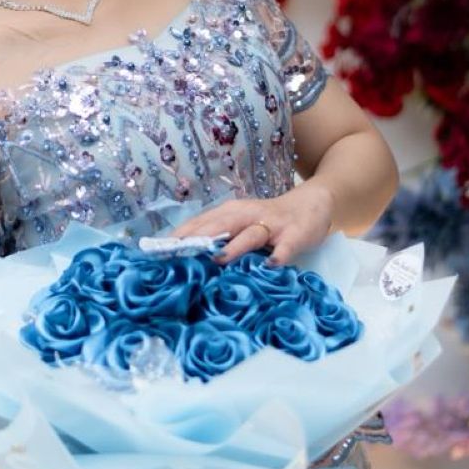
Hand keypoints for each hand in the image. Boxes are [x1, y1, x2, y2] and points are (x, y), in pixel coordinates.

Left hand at [171, 181, 335, 264]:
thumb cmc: (268, 219)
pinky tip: (271, 265)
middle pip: (218, 225)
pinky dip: (278, 255)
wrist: (312, 203)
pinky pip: (286, 246)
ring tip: (218, 259)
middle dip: (198, 239)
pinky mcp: (295, 234)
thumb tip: (184, 258)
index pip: (200, 223)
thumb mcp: (240, 223)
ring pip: (249, 234)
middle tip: (177, 255)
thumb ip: (218, 236)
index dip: (179, 236)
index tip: (156, 251)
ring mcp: (271, 224)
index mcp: (230, 213)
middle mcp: (247, 215)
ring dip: (234, 246)